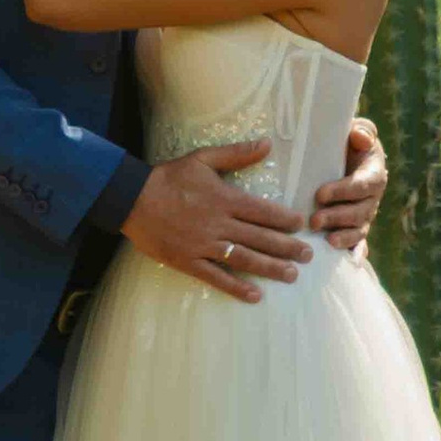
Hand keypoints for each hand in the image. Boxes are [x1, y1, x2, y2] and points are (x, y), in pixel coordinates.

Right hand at [123, 143, 306, 301]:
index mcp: (224, 198)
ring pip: (244, 259)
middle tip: (308, 256)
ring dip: (270, 268)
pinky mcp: (188, 261)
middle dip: (287, 248)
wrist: (132, 198)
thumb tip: (267, 144)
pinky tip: (255, 296)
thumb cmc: (169, 177)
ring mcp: (204, 245)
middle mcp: (218, 224)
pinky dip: (236, 287)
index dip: (285, 219)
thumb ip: (236, 154)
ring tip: (292, 275)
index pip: (263, 211)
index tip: (302, 225)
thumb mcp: (203, 159)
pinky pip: (217, 277)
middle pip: (260, 238)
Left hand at [310, 112, 387, 255]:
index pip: (362, 185)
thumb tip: (360, 138)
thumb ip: (362, 131)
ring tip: (327, 241)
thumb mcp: (356, 130)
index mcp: (373, 174)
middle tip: (314, 220)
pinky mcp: (356, 227)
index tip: (320, 194)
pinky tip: (351, 263)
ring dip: (344, 237)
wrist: (346, 156)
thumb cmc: (348, 142)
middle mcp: (373, 198)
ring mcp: (365, 215)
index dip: (343, 191)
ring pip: (359, 230)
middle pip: (359, 212)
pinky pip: (359, 243)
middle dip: (337, 217)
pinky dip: (357, 253)